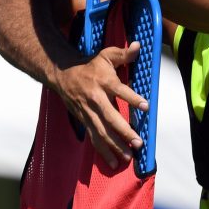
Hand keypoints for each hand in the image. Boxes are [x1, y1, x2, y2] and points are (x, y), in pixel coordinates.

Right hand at [54, 42, 146, 168]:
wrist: (62, 74)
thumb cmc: (89, 66)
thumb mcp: (105, 56)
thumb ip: (123, 54)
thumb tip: (138, 46)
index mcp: (103, 81)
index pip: (120, 90)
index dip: (133, 98)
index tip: (146, 106)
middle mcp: (95, 99)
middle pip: (110, 117)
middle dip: (124, 131)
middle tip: (138, 142)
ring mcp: (88, 112)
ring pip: (101, 132)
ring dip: (115, 146)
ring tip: (128, 156)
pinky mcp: (84, 121)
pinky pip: (95, 138)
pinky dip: (104, 151)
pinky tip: (113, 162)